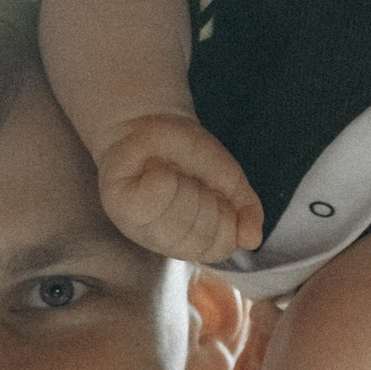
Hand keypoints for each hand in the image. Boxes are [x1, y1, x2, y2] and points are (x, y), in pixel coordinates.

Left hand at [95, 112, 265, 264]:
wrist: (156, 123)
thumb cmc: (189, 155)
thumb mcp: (228, 180)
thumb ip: (246, 210)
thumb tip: (252, 240)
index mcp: (191, 239)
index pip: (218, 246)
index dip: (225, 216)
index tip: (215, 192)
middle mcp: (163, 240)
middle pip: (199, 238)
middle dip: (205, 200)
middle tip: (192, 180)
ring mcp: (139, 226)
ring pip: (176, 224)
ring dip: (184, 189)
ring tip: (174, 175)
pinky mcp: (118, 206)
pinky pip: (150, 203)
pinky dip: (161, 181)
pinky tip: (156, 173)